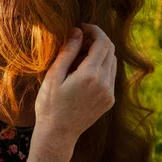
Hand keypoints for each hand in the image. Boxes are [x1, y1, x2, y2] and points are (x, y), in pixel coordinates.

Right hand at [32, 23, 116, 156]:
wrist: (58, 134)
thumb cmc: (49, 105)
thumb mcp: (53, 77)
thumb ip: (68, 53)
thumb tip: (77, 31)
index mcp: (90, 75)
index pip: (102, 42)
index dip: (94, 30)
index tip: (81, 27)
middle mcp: (105, 83)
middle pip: (110, 50)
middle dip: (97, 40)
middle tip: (78, 40)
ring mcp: (109, 93)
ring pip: (112, 62)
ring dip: (100, 53)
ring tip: (80, 55)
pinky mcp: (109, 100)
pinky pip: (111, 76)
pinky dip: (101, 66)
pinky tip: (84, 71)